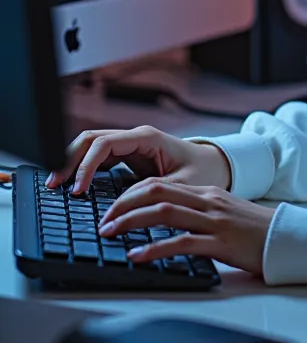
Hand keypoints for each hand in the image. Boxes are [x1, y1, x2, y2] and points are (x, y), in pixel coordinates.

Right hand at [45, 126, 230, 194]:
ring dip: (72, 162)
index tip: (77, 189)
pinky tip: (74, 185)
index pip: (105, 144)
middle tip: (54, 184)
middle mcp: (135, 138)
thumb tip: (120, 205)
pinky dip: (83, 168)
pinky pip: (99, 157)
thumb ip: (151, 192)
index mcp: (148, 138)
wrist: (216, 166)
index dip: (86, 165)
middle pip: (91, 140)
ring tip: (57, 185)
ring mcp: (130, 145)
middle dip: (69, 159)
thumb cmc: (203, 172)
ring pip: (91, 146)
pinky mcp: (128, 156)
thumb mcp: (180, 186)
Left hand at [98, 179, 274, 274]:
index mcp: (205, 193)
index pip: (160, 183)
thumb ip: (196, 214)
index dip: (130, 193)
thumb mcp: (223, 214)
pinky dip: (154, 248)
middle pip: (156, 191)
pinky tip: (137, 256)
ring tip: (110, 233)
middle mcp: (207, 201)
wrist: (288, 239)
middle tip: (103, 220)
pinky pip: (182, 243)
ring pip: (164, 212)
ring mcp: (214, 221)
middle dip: (123, 204)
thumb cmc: (255, 232)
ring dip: (131, 221)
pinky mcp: (220, 243)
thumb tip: (163, 223)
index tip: (111, 208)